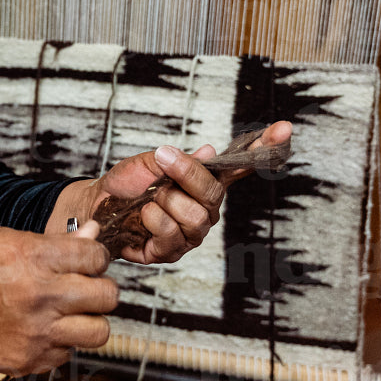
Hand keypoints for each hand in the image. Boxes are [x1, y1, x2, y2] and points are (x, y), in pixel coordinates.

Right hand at [0, 222, 114, 374]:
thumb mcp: (3, 240)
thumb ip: (53, 242)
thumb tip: (92, 234)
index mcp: (35, 259)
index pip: (97, 256)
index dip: (93, 257)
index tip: (85, 261)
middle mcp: (41, 297)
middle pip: (107, 296)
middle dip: (99, 289)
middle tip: (82, 287)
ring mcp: (38, 332)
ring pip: (99, 331)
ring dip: (88, 320)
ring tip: (69, 313)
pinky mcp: (30, 360)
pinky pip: (68, 353)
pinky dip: (60, 342)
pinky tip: (41, 329)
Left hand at [80, 121, 293, 263]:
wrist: (96, 206)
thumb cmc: (126, 183)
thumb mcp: (149, 161)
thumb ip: (177, 159)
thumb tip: (208, 152)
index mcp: (204, 182)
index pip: (240, 166)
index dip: (265, 147)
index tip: (284, 129)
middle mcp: (205, 208)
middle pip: (214, 193)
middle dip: (186, 174)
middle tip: (163, 160)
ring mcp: (192, 232)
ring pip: (195, 217)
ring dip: (165, 201)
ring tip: (148, 198)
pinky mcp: (173, 252)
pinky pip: (173, 235)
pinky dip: (153, 220)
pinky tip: (142, 216)